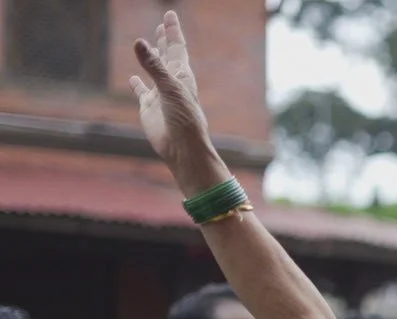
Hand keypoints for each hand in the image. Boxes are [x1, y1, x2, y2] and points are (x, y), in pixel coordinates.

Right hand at [130, 11, 230, 196]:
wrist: (182, 147)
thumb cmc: (184, 119)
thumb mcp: (170, 89)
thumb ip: (154, 66)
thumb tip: (140, 42)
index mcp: (182, 76)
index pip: (177, 47)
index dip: (172, 31)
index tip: (169, 14)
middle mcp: (172, 83)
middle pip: (167, 56)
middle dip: (165, 40)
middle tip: (162, 24)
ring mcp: (160, 95)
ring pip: (154, 71)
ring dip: (151, 59)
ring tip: (149, 46)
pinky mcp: (149, 108)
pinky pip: (141, 92)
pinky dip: (137, 84)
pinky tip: (133, 78)